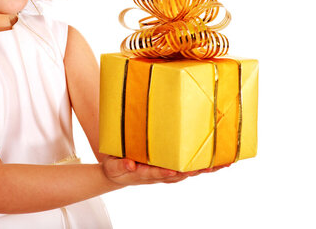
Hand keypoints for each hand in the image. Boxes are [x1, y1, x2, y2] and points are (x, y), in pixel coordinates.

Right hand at [101, 156, 229, 187]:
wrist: (118, 173)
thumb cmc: (116, 167)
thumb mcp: (112, 166)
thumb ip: (120, 165)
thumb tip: (130, 164)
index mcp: (145, 174)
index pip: (159, 173)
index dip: (167, 171)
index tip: (175, 170)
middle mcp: (160, 174)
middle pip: (181, 174)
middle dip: (197, 170)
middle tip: (212, 166)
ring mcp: (167, 172)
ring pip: (189, 172)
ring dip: (205, 169)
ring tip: (222, 163)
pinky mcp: (171, 168)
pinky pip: (189, 167)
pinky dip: (203, 165)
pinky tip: (217, 161)